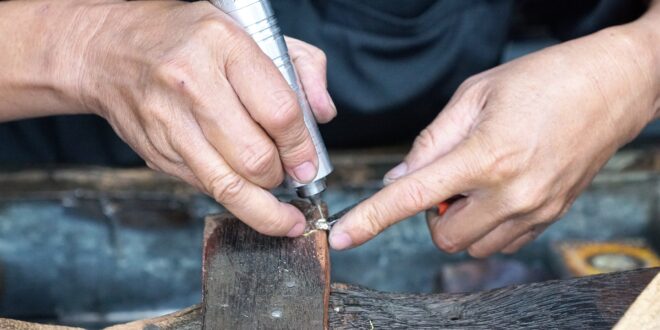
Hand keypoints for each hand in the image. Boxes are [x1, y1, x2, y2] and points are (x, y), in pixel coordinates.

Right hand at [70, 1, 334, 235]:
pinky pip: (205, 188)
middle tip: (293, 176)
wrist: (111, 50)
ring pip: (229, 186)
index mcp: (223, 45)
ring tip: (282, 213)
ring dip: (263, 206)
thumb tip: (324, 114)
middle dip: (283, 177)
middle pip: (255, 158)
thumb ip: (302, 67)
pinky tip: (247, 192)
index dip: (302, 148)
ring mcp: (168, 122)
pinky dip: (233, 197)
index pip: (279, 112)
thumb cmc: (189, 39)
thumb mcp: (252, 32)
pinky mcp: (156, 152)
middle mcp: (192, 84)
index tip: (311, 164)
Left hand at [329, 22, 658, 255]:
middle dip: (430, 214)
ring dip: (460, 222)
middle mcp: (512, 192)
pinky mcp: (552, 217)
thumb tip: (399, 177)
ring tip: (476, 181)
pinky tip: (497, 191)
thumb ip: (432, 141)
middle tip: (445, 178)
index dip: (371, 219)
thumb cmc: (543, 80)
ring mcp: (535, 209)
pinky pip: (503, 243)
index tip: (344, 236)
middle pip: (442, 236)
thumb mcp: (475, 94)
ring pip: (473, 245)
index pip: (413, 198)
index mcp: (486, 155)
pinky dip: (487, 225)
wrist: (611, 86)